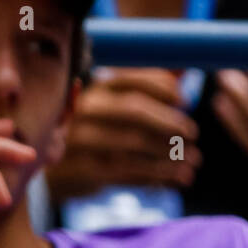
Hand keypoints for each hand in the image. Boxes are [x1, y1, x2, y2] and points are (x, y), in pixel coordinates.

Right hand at [45, 68, 200, 200]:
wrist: (53, 174)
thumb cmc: (94, 136)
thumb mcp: (113, 107)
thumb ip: (147, 88)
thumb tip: (184, 68)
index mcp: (96, 89)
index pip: (132, 80)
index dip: (163, 87)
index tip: (186, 101)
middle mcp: (86, 111)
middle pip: (134, 110)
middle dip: (169, 122)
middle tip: (193, 134)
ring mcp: (82, 141)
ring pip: (134, 144)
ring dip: (169, 154)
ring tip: (194, 162)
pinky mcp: (85, 170)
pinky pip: (128, 172)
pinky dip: (158, 176)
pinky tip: (179, 178)